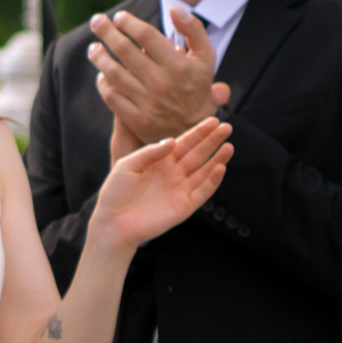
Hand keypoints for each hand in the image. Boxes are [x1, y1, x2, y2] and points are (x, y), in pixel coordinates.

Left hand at [88, 7, 230, 145]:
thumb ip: (193, 29)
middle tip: (96, 21)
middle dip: (107, 32)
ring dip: (99, 57)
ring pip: (114, 74)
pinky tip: (101, 74)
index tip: (119, 17)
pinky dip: (103, 83)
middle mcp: (161, 82)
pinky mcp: (136, 119)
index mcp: (177, 65)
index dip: (129, 23)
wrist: (195, 129)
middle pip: (125, 50)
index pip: (146, 36)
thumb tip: (174, 8)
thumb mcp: (206, 57)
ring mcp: (147, 102)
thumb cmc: (197, 87)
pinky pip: (111, 97)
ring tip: (93, 47)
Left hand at [89, 117, 234, 252]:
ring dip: (217, 159)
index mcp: (160, 162)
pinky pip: (202, 192)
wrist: (112, 223)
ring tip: (229, 146)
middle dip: (212, 141)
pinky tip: (220, 168)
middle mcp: (173, 174)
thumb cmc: (116, 192)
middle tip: (227, 127)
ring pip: (204, 172)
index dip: (198, 132)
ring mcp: (180, 190)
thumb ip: (150, 152)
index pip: (184, 143)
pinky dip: (212, 181)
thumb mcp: (128, 165)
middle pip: (197, 154)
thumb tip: (172, 141)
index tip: (213, 120)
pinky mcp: (184, 207)